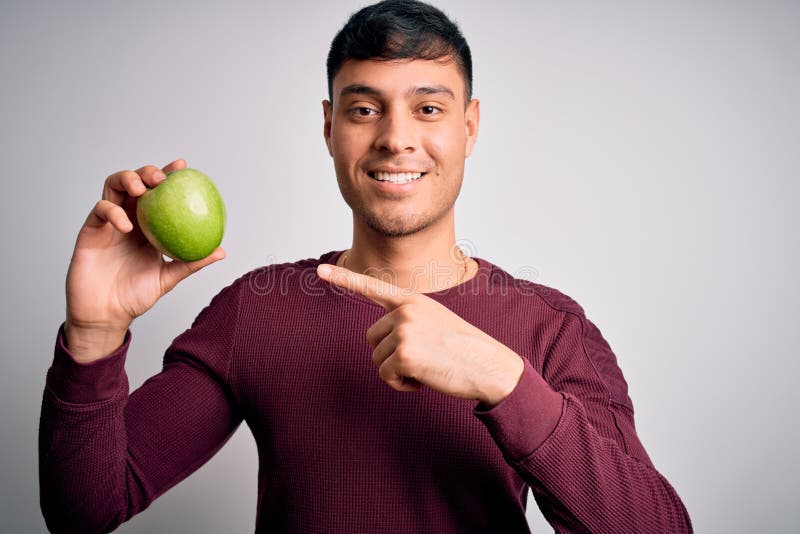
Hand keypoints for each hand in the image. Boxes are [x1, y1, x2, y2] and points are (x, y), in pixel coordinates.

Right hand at [65, 159, 224, 361]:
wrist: (107, 314)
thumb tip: (221, 251)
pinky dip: (113, 212)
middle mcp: (129, 218)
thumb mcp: (169, 277)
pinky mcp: (90, 230)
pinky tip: (128, 225)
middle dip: (147, 172)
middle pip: (135, 181)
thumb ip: (191, 262)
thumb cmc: (135, 296)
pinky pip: (100, 210)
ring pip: (113, 186)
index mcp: (149, 225)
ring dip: (127, 180)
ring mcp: (108, 222)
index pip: (159, 193)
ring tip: (141, 190)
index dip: (169, 175)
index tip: (183, 166)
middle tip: (161, 179)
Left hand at [317, 263, 523, 405]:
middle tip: (423, 358)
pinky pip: (385, 376)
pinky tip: (425, 378)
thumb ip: (408, 321)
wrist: (489, 366)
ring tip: (428, 367)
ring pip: (377, 359)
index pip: (373, 287)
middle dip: (390, 355)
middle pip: (372, 338)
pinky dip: (401, 384)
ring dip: (398, 371)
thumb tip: (382, 339)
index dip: (344, 278)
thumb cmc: (463, 349)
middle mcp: (405, 311)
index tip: (320, 270)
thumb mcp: (435, 322)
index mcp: (413, 300)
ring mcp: (404, 331)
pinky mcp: (403, 354)